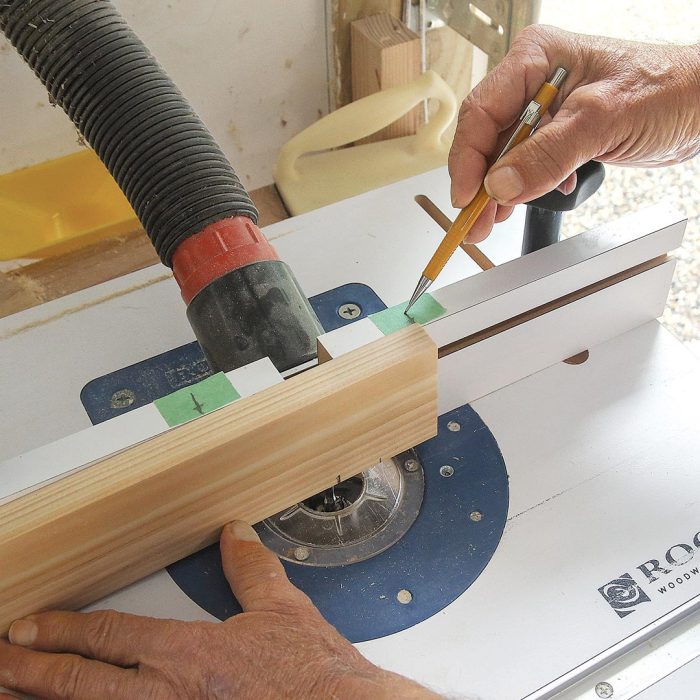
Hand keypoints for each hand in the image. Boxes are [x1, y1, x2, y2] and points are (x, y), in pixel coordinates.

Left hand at [0, 522, 437, 699]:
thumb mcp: (281, 609)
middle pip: (79, 684)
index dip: (61, 629)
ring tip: (8, 691)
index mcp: (187, 655)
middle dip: (28, 671)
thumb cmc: (310, 673)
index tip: (25, 625)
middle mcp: (167, 698)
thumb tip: (234, 533)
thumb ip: (250, 568)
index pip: (108, 636)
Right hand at [448, 25, 699, 241]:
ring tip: (491, 222)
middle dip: (479, 183)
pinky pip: (524, 162)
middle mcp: (533, 80)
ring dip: (497, 191)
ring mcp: (543, 107)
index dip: (468, 160)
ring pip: (502, 154)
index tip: (467, 198)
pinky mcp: (555, 131)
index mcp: (535, 58)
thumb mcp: (602, 120)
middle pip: (486, 137)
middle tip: (474, 222)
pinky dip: (522, 186)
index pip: (482, 112)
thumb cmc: (668, 89)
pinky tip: (529, 199)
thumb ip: (548, 154)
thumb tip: (501, 185)